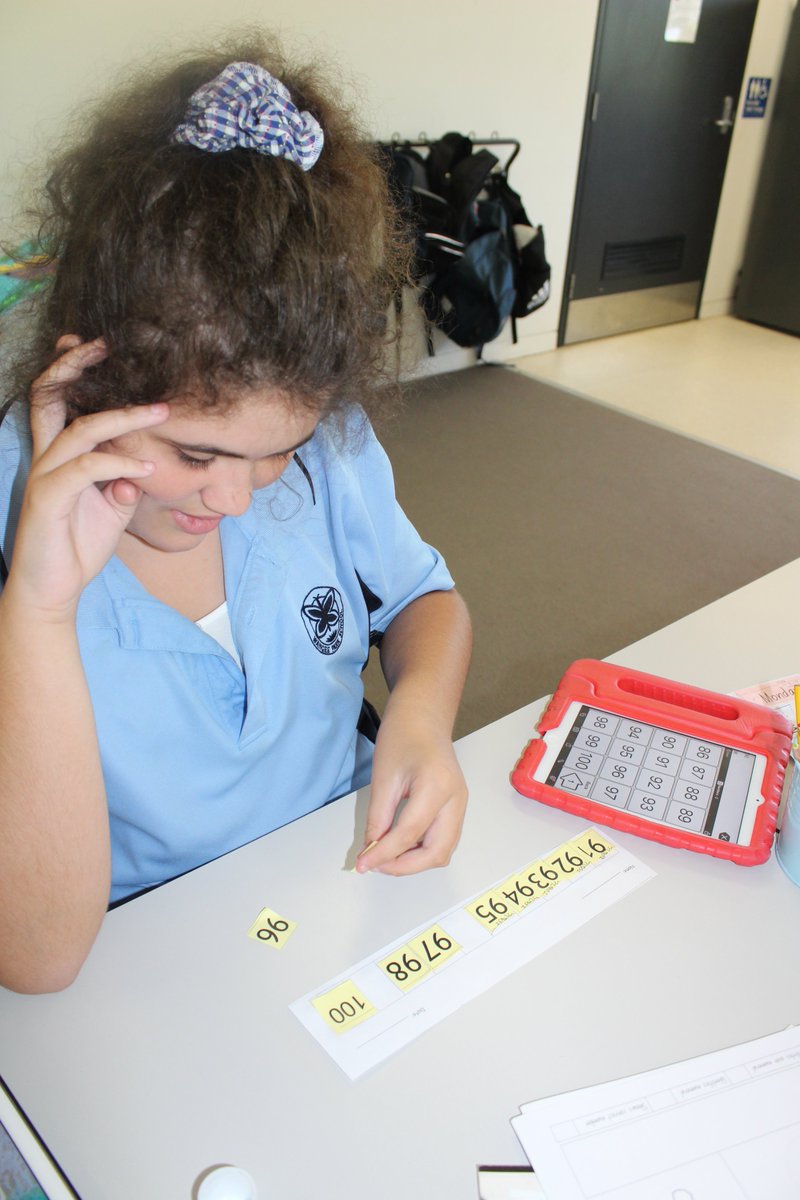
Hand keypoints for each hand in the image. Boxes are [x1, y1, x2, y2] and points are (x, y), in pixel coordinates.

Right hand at [6, 336, 168, 616]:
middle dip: (76, 365)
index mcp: (58, 454)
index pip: (60, 400)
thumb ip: (126, 482)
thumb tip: (141, 469)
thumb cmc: (79, 545)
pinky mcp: (47, 500)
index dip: (73, 368)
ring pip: (80, 430)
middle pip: (50, 395)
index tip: (100, 344)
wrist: (53, 591)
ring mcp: (43, 476)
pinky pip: (85, 470)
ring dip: (123, 418)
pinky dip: (118, 465)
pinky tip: (145, 470)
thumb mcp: (113, 508)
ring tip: (161, 411)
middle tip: (107, 345)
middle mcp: (45, 457)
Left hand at [355, 702, 467, 874]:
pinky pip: (443, 840)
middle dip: (405, 866)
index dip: (384, 854)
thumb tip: (370, 851)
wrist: (423, 717)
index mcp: (437, 787)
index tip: (362, 865)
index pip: (409, 834)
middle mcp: (456, 800)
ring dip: (414, 861)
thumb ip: (378, 818)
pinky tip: (400, 845)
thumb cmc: (401, 737)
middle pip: (436, 852)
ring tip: (386, 855)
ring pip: (443, 851)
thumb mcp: (383, 777)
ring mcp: (461, 805)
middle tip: (375, 864)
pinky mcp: (457, 807)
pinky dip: (422, 850)